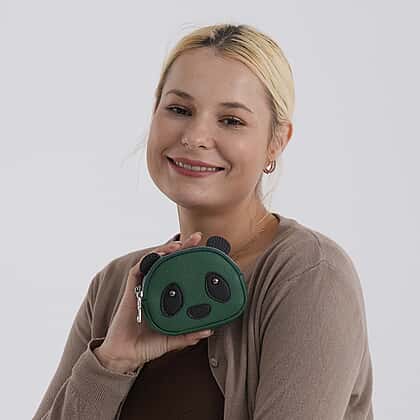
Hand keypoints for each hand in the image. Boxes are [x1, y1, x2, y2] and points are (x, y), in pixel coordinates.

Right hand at [94, 232, 213, 373]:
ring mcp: (143, 287)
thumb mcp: (173, 339)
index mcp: (165, 296)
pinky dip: (149, 259)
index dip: (191, 260)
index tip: (206, 252)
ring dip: (167, 249)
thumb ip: (189, 335)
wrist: (126, 356)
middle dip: (183, 247)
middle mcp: (154, 287)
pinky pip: (139, 269)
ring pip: (154, 260)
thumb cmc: (146, 346)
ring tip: (180, 244)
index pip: (179, 272)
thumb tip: (209, 330)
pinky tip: (160, 256)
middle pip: (169, 261)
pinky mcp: (131, 289)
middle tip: (197, 237)